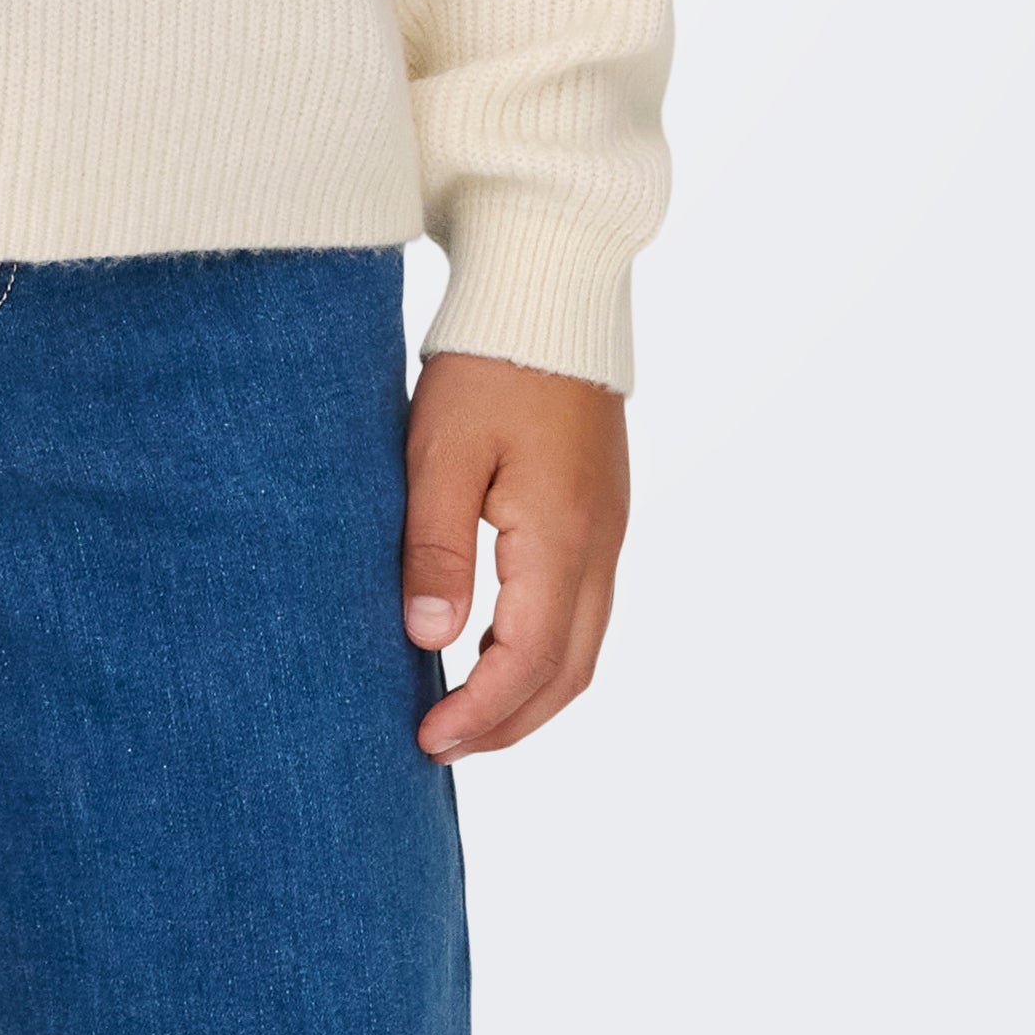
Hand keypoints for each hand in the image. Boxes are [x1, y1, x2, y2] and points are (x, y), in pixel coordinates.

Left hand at [402, 352, 629, 759]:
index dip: (480, 712)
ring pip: (582, 645)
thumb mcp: (440, 452)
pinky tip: (491, 642)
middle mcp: (600, 545)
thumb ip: (436, 547)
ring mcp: (607, 530)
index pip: (529, 660)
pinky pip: (583, 608)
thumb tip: (430, 639)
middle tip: (441, 745)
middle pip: (568, 672)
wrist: (549, 290)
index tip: (427, 740)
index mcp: (562, 536)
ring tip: (462, 710)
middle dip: (508, 722)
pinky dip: (541, 648)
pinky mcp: (599, 512)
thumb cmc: (487, 364)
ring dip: (528, 690)